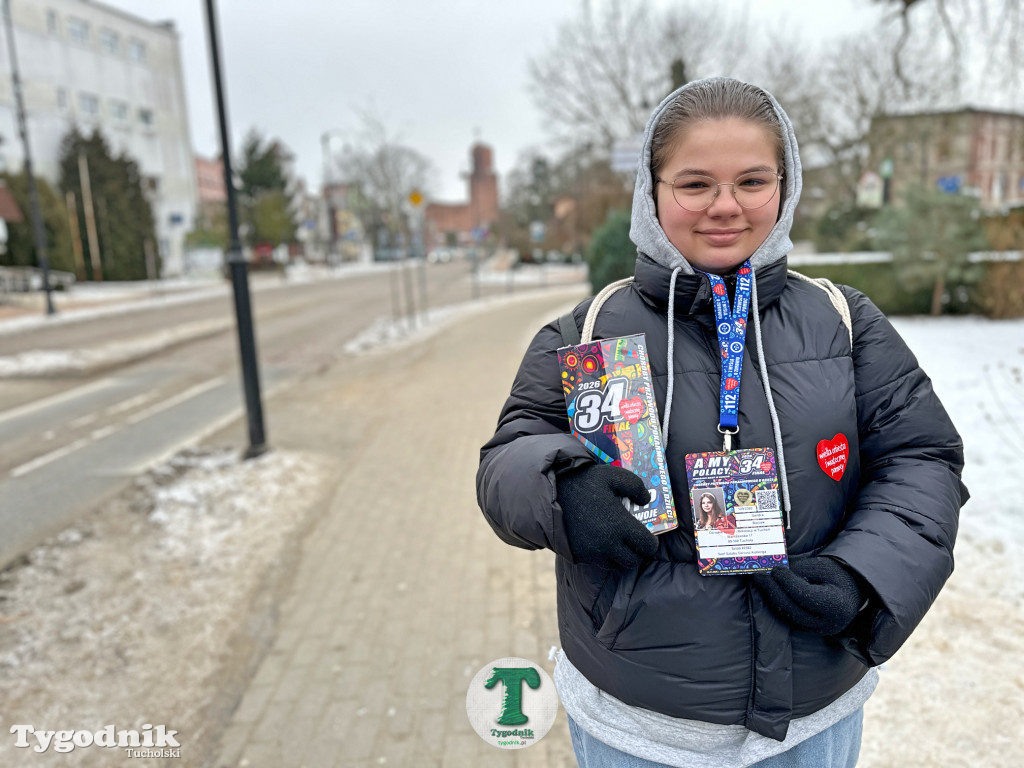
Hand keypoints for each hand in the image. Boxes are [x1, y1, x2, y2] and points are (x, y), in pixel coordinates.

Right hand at [556, 464, 657, 569]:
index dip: (651, 543)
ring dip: (620, 556)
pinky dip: (603, 555)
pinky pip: (598, 562)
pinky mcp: (579, 555)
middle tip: (635, 541)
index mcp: (620, 526)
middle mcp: (608, 545)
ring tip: (617, 540)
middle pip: (632, 561)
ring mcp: (592, 553)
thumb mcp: (613, 476)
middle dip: (637, 552)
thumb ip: (635, 486)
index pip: (647, 547)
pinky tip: (599, 539)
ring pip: (615, 565)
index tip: (649, 536)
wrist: (550, 493)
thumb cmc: (584, 482)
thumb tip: (646, 500)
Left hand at [752, 557, 866, 635]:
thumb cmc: (836, 575)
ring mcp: (818, 630)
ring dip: (771, 598)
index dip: (787, 582)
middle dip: (773, 591)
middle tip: (759, 575)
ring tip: (761, 581)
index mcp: (836, 605)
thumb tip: (773, 572)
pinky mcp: (809, 631)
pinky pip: (789, 619)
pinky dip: (778, 605)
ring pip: (788, 616)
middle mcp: (828, 623)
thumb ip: (799, 571)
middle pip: (793, 609)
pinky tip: (769, 591)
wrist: (850, 591)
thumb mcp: (821, 568)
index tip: (775, 569)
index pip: (805, 595)